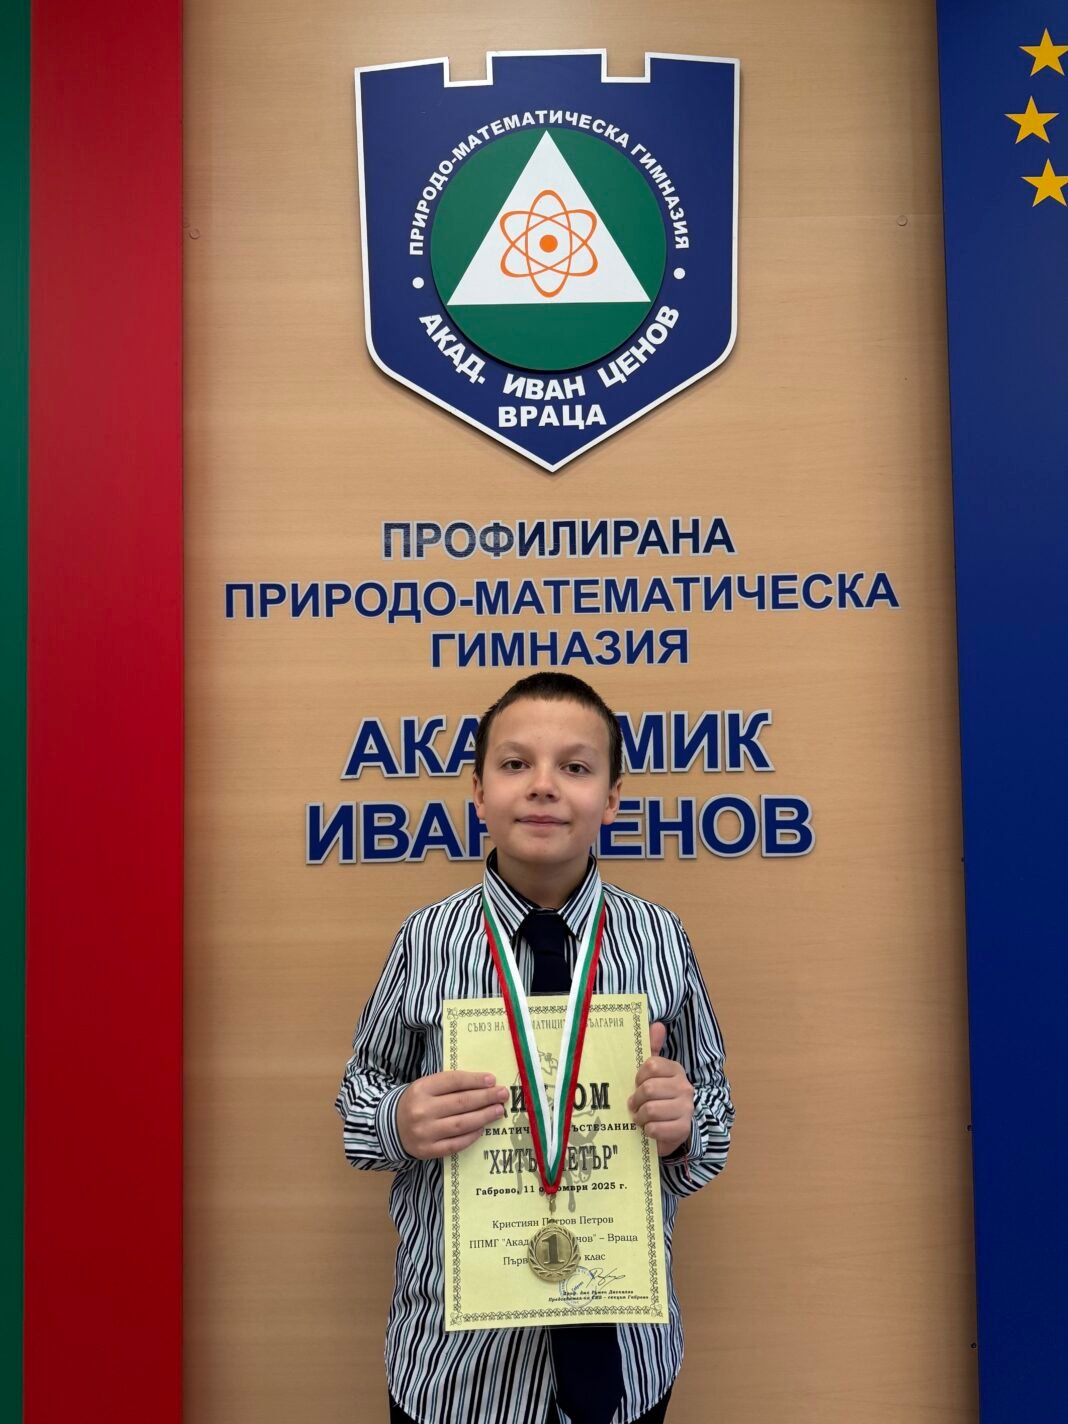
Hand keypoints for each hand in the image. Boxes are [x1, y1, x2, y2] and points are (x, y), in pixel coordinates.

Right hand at [396, 1071, 509, 1159]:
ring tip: (498, 1111)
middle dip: (485, 1098)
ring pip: (461, 1124)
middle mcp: (422, 1110)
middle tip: (503, 1094)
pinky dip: (471, 1136)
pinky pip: (455, 1144)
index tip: (492, 1079)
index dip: (475, 1080)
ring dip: (483, 1116)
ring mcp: (425, 1133)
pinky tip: (482, 1128)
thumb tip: (484, 1084)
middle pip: (461, 1103)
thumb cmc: (416, 1102)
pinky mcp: (427, 1151)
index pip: (453, 1081)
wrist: (390, 1127)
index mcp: (421, 1089)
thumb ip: (449, 1085)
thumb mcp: (426, 1087)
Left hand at [628, 1022, 693, 1157]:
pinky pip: (656, 1128)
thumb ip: (652, 1048)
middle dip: (636, 1100)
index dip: (638, 1077)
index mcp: (675, 1069)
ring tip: (640, 1118)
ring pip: (651, 1110)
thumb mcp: (653, 1073)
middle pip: (648, 1089)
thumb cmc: (658, 1098)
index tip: (636, 1084)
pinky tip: (649, 1129)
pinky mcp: (684, 1128)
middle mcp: (685, 1087)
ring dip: (640, 1117)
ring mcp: (686, 1108)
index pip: (651, 1065)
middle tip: (634, 1105)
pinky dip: (648, 1130)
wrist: (672, 1129)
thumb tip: (657, 1024)